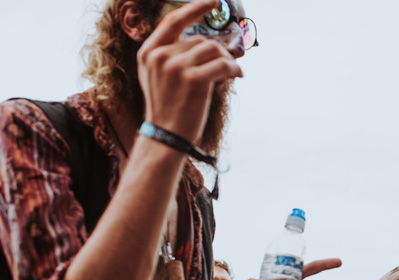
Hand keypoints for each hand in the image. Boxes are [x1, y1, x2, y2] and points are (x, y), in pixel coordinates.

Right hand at [137, 0, 242, 143]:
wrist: (166, 135)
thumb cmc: (168, 108)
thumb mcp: (158, 77)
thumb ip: (173, 56)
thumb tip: (207, 44)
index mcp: (149, 53)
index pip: (173, 21)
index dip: (195, 8)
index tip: (214, 1)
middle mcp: (160, 56)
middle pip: (200, 40)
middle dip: (217, 52)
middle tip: (226, 67)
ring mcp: (176, 67)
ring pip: (214, 50)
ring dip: (227, 61)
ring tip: (231, 74)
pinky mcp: (194, 80)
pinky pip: (224, 64)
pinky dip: (234, 69)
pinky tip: (237, 76)